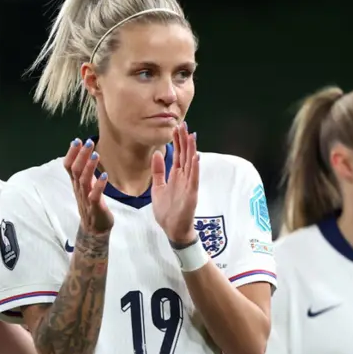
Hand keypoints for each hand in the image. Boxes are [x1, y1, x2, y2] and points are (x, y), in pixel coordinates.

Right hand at [64, 138, 112, 234]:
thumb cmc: (92, 204)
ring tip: (96, 154)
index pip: (69, 166)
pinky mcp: (95, 207)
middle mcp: (79, 189)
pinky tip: (104, 175)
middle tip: (88, 142)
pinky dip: (99, 185)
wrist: (95, 229)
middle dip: (81, 155)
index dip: (71, 153)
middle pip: (76, 170)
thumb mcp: (86, 185)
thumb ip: (84, 171)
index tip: (77, 140)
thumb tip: (85, 152)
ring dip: (89, 167)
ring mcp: (86, 198)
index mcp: (76, 183)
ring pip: (84, 181)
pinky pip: (95, 195)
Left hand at [151, 122, 200, 244]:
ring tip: (191, 135)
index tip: (176, 127)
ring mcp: (189, 185)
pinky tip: (195, 158)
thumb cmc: (167, 211)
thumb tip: (157, 154)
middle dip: (184, 140)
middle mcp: (184, 178)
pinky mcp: (191, 194)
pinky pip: (194, 179)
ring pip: (191, 164)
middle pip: (185, 155)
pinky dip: (194, 169)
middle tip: (183, 124)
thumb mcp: (158, 188)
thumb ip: (158, 172)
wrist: (172, 229)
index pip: (178, 154)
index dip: (177, 141)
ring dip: (191, 150)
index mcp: (176, 176)